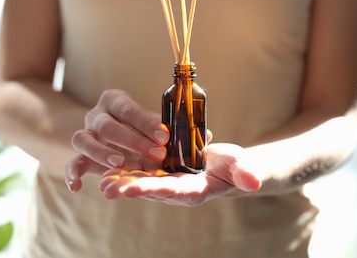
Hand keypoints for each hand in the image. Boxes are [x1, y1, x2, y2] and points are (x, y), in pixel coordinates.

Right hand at [65, 89, 169, 191]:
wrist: (123, 141)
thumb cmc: (144, 131)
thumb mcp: (155, 126)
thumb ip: (170, 129)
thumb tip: (202, 136)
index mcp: (114, 101)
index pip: (127, 109)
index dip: (145, 122)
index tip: (164, 136)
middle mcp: (96, 115)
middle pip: (106, 125)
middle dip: (133, 141)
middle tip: (157, 154)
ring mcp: (85, 135)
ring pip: (82, 139)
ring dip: (101, 152)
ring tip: (121, 163)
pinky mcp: (80, 156)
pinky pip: (71, 163)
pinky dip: (72, 174)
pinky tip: (78, 186)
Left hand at [98, 143, 261, 205]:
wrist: (224, 165)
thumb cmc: (232, 165)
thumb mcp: (240, 166)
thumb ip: (245, 173)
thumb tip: (254, 182)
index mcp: (193, 190)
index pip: (171, 190)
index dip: (153, 188)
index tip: (135, 188)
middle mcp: (175, 190)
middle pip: (150, 189)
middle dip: (130, 189)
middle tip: (110, 189)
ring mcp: (164, 183)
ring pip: (140, 183)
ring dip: (121, 183)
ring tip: (102, 184)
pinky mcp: (157, 174)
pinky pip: (138, 175)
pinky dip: (122, 174)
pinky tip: (104, 173)